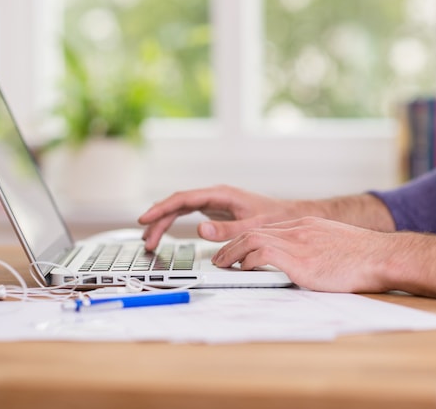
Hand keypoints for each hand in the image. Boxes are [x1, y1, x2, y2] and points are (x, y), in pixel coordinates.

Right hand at [139, 185, 302, 249]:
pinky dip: (173, 223)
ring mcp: (213, 202)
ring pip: (180, 209)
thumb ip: (227, 229)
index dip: (162, 208)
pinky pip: (187, 214)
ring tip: (149, 241)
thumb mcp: (253, 226)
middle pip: (177, 205)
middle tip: (145, 240)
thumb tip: (200, 229)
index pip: (183, 199)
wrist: (290, 216)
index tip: (146, 218)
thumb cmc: (275, 218)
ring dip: (163, 223)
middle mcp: (214, 195)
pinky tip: (163, 232)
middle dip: (158, 220)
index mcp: (220, 194)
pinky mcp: (215, 211)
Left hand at [211, 216, 393, 292]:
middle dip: (232, 244)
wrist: (382, 256)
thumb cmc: (365, 257)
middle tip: (219, 258)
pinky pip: (263, 254)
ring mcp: (299, 242)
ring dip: (232, 253)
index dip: (247, 240)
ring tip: (221, 264)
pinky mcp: (300, 259)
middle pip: (255, 230)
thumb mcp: (335, 245)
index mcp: (307, 225)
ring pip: (252, 239)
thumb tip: (308, 265)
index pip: (268, 229)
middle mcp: (299, 229)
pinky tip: (243, 270)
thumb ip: (316, 249)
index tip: (236, 251)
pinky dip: (248, 261)